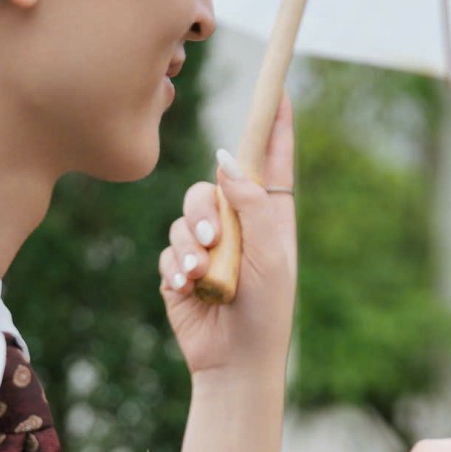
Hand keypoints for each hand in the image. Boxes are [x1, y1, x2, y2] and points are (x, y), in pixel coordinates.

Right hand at [159, 95, 297, 381]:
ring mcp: (209, 246)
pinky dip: (177, 267)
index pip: (272, 161)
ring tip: (200, 275)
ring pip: (186, 214)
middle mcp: (239, 225)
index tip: (279, 88)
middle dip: (206, 208)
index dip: (275, 124)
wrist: (235, 362)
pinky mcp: (182, 268)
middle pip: (212, 183)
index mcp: (272, 217)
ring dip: (190, 244)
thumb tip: (227, 158)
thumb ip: (253, 205)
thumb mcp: (270, 255)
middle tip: (212, 240)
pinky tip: (188, 290)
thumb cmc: (266, 312)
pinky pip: (170, 248)